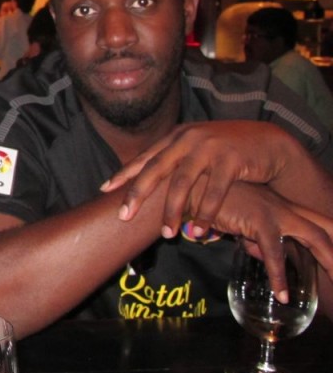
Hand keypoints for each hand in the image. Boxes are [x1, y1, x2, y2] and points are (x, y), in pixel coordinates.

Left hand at [102, 121, 295, 235]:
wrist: (267, 141)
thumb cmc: (226, 150)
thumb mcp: (196, 148)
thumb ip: (173, 160)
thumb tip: (144, 181)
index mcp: (176, 137)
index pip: (145, 158)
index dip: (124, 174)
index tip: (104, 190)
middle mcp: (188, 139)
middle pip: (156, 169)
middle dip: (138, 194)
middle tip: (124, 217)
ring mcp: (209, 148)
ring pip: (183, 183)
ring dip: (173, 211)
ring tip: (166, 234)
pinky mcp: (231, 159)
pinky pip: (215, 192)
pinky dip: (205, 214)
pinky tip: (198, 231)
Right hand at [206, 181, 332, 303]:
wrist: (185, 187)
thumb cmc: (205, 201)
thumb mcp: (235, 221)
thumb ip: (251, 236)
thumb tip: (261, 255)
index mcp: (278, 205)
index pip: (317, 220)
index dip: (332, 235)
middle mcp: (282, 205)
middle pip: (325, 226)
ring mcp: (274, 211)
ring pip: (315, 237)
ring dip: (329, 260)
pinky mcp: (259, 219)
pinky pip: (275, 252)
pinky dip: (279, 276)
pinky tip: (283, 296)